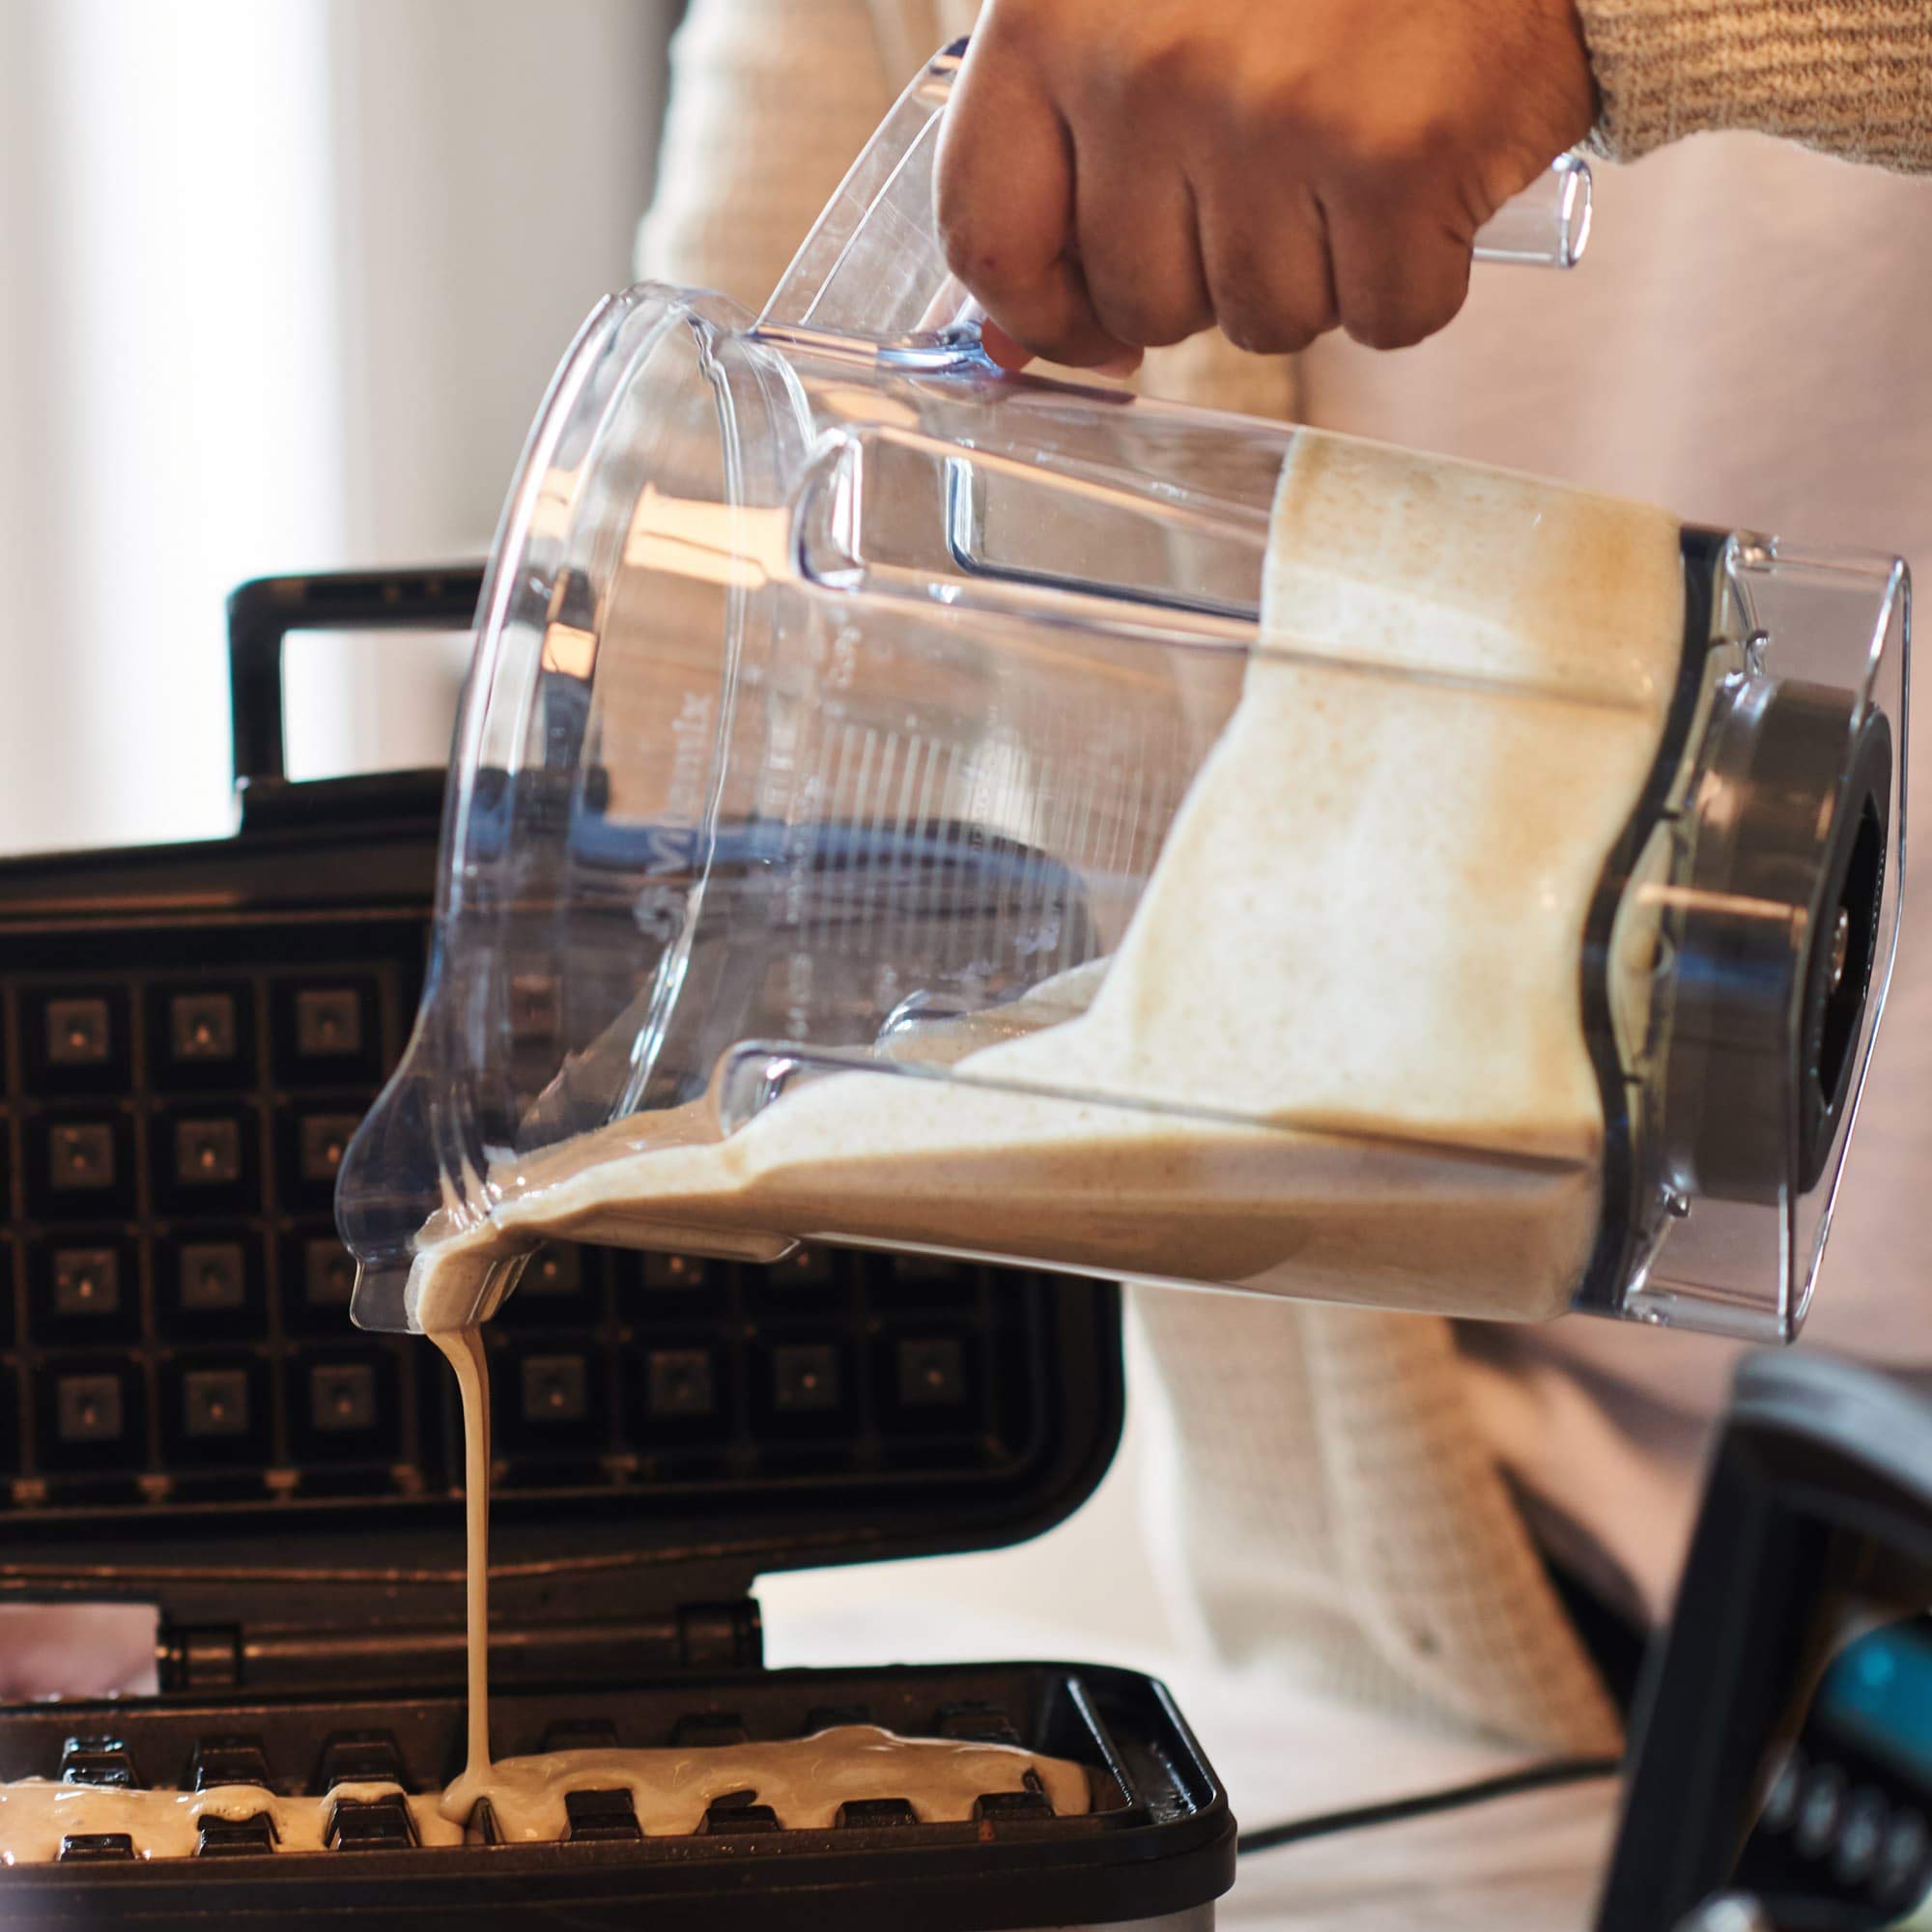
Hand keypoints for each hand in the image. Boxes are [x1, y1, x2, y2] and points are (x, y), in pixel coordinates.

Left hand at [934, 0, 1595, 367]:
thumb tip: (1008, 345)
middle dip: (1209, 274)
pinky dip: (1414, 276)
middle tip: (1273, 176)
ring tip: (1350, 153)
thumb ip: (1057, 147)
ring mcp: (1274, 118)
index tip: (1086, 324)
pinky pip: (1383, 317)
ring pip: (1263, 324)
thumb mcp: (1142, 3)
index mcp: (1056, 12)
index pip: (988, 234)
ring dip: (1317, 272)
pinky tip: (1422, 180)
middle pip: (1142, 302)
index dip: (1041, 309)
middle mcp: (1149, 67)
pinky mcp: (1396, 163)